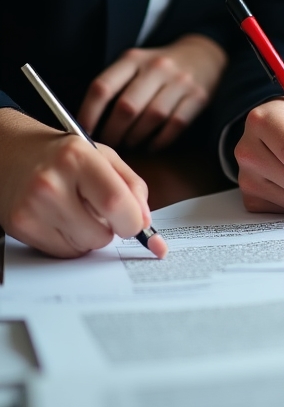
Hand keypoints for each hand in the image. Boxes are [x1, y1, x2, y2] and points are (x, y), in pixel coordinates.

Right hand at [0, 107, 161, 258]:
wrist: (12, 154)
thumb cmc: (64, 155)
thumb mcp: (104, 156)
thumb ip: (132, 186)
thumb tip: (146, 222)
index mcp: (78, 157)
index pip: (115, 202)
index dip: (133, 221)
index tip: (137, 222)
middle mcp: (51, 183)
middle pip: (100, 234)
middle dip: (112, 229)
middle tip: (101, 209)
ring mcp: (31, 208)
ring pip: (83, 247)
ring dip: (91, 235)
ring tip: (78, 209)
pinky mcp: (20, 227)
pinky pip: (63, 252)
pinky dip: (71, 241)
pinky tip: (63, 218)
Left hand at [79, 34, 227, 149]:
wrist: (205, 54)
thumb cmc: (159, 68)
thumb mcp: (135, 65)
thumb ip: (114, 86)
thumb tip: (87, 124)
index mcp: (134, 59)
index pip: (102, 87)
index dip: (88, 114)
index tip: (82, 133)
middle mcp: (157, 67)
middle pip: (126, 107)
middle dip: (113, 132)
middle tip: (108, 144)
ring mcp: (180, 81)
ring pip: (151, 117)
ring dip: (136, 137)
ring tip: (130, 143)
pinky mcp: (199, 96)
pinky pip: (175, 124)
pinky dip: (160, 140)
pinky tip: (152, 144)